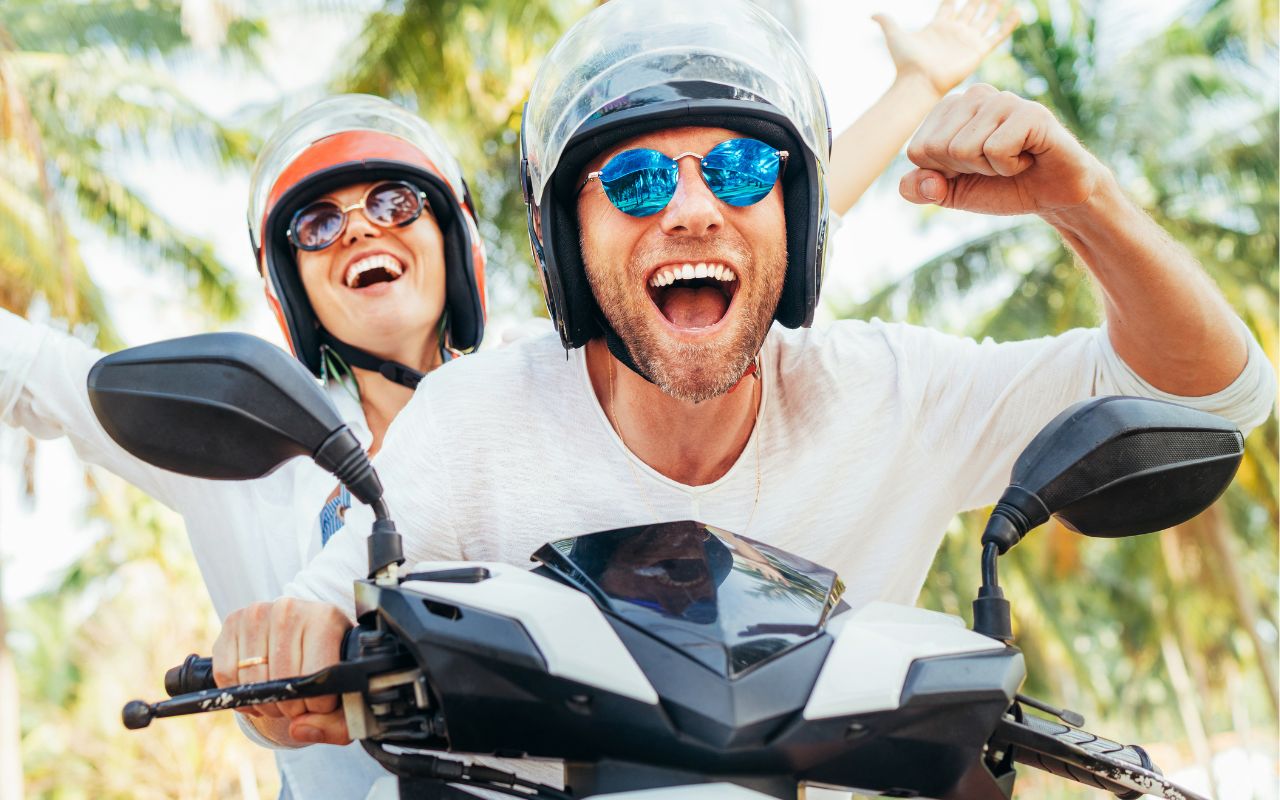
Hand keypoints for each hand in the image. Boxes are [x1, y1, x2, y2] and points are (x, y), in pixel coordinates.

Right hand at [212, 597, 352, 744]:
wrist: (310, 630)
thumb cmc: (330, 661)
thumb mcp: (346, 690)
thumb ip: (337, 722)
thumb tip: (298, 728)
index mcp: (325, 618)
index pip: (314, 677)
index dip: (317, 705)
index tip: (321, 705)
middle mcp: (290, 609)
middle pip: (281, 681)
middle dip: (290, 707)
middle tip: (299, 704)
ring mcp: (258, 613)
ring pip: (251, 681)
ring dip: (265, 703)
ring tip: (280, 696)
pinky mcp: (233, 622)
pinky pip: (225, 674)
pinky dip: (238, 694)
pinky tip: (257, 691)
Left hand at [875, 0, 1019, 97]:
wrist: (918, 82)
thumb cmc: (906, 62)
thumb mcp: (894, 36)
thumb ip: (886, 21)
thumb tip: (871, 13)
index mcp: (939, 26)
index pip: (951, 4)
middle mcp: (955, 31)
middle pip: (970, 9)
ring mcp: (968, 41)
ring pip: (986, 19)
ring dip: (994, 7)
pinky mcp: (978, 51)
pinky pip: (997, 36)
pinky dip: (1008, 25)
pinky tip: (1017, 12)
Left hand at [900, 84, 1105, 216]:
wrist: (1053, 193)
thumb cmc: (1002, 186)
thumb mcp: (952, 193)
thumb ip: (922, 189)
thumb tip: (910, 184)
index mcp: (950, 109)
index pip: (917, 150)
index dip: (942, 173)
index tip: (971, 168)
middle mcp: (974, 95)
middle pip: (937, 149)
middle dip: (964, 171)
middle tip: (994, 164)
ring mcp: (1003, 100)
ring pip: (963, 150)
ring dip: (989, 169)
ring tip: (1012, 158)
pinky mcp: (1029, 112)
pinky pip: (995, 151)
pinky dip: (1010, 167)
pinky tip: (1028, 156)